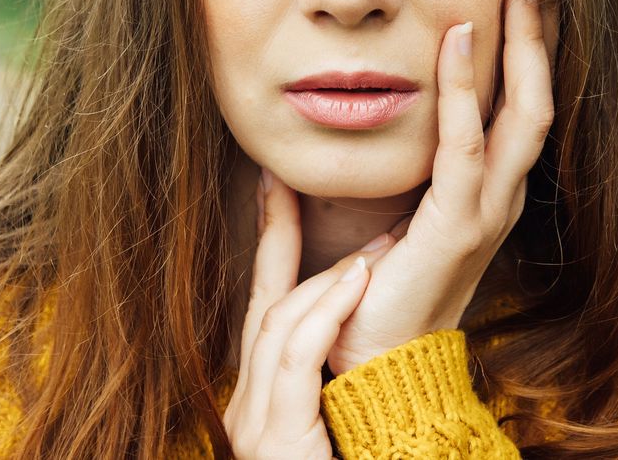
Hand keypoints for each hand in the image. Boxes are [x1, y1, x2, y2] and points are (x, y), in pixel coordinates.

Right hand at [223, 170, 395, 458]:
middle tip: (286, 184)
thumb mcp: (331, 424)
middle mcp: (247, 407)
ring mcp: (253, 424)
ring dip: (326, 278)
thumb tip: (367, 311)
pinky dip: (325, 311)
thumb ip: (331, 374)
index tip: (273, 190)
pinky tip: (356, 281)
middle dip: (274, 240)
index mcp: (261, 401)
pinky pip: (295, 357)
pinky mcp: (273, 438)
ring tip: (369, 250)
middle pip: (262, 306)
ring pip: (279, 324)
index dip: (268, 247)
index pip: (264, 308)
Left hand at [319, 0, 558, 375]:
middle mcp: (503, 195)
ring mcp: (489, 211)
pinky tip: (458, 39)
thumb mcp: (391, 209)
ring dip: (524, 43)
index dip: (531, 44)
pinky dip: (466, 88)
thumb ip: (394, 159)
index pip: (524, 103)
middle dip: (543, 30)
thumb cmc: (375, 287)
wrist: (376, 362)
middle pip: (542, 96)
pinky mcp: (458, 224)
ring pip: (525, 112)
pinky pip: (467, 145)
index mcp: (490, 190)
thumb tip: (359, 98)